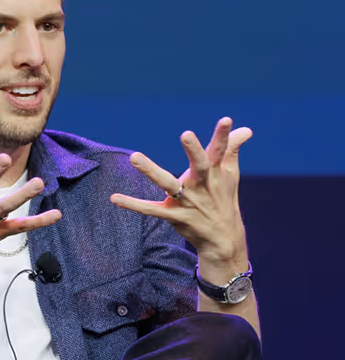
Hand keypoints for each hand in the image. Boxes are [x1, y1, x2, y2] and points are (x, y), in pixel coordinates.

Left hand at [110, 118, 251, 268]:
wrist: (224, 239)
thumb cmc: (223, 200)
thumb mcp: (230, 175)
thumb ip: (231, 149)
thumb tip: (246, 129)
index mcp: (214, 173)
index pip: (220, 151)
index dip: (223, 136)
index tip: (226, 120)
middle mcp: (202, 186)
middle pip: (199, 166)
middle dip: (194, 151)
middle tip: (187, 134)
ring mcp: (188, 202)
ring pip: (169, 185)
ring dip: (151, 171)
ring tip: (134, 157)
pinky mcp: (175, 216)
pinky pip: (151, 210)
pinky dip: (133, 204)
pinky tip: (114, 197)